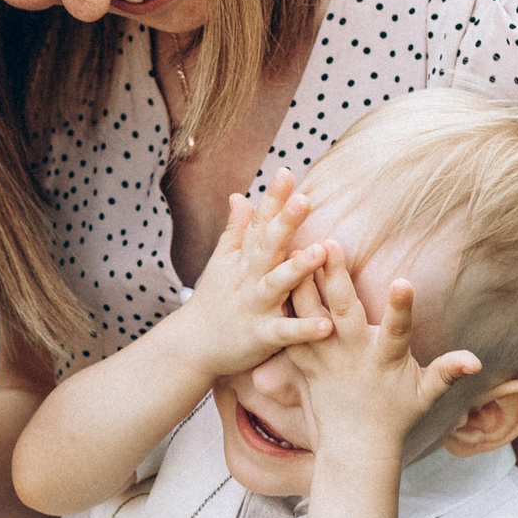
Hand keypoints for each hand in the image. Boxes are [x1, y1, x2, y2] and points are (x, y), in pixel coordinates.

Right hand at [166, 175, 335, 378]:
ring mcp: (255, 306)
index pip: (258, 222)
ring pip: (277, 284)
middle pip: (267, 246)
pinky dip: (304, 330)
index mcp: (243, 259)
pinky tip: (327, 325)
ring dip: (297, 268)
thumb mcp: (221, 262)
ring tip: (320, 252)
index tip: (285, 171)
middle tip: (304, 200)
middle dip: (285, 222)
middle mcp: (249, 278)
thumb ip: (236, 229)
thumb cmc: (212, 301)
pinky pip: (285, 333)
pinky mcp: (261, 336)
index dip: (272, 198)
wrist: (190, 347)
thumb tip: (240, 195)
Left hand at [287, 248, 480, 458]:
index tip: (403, 282)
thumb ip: (447, 372)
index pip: (397, 329)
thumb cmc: (394, 417)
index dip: (401, 307)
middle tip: (331, 243)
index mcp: (385, 360)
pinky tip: (273, 278)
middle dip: (337, 277)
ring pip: (309, 316)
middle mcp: (351, 356)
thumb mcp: (424, 395)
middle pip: (343, 311)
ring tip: (294, 249)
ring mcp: (324, 359)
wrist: (353, 446)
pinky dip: (282, 306)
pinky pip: (288, 331)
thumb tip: (478, 361)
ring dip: (302, 283)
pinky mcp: (303, 363)